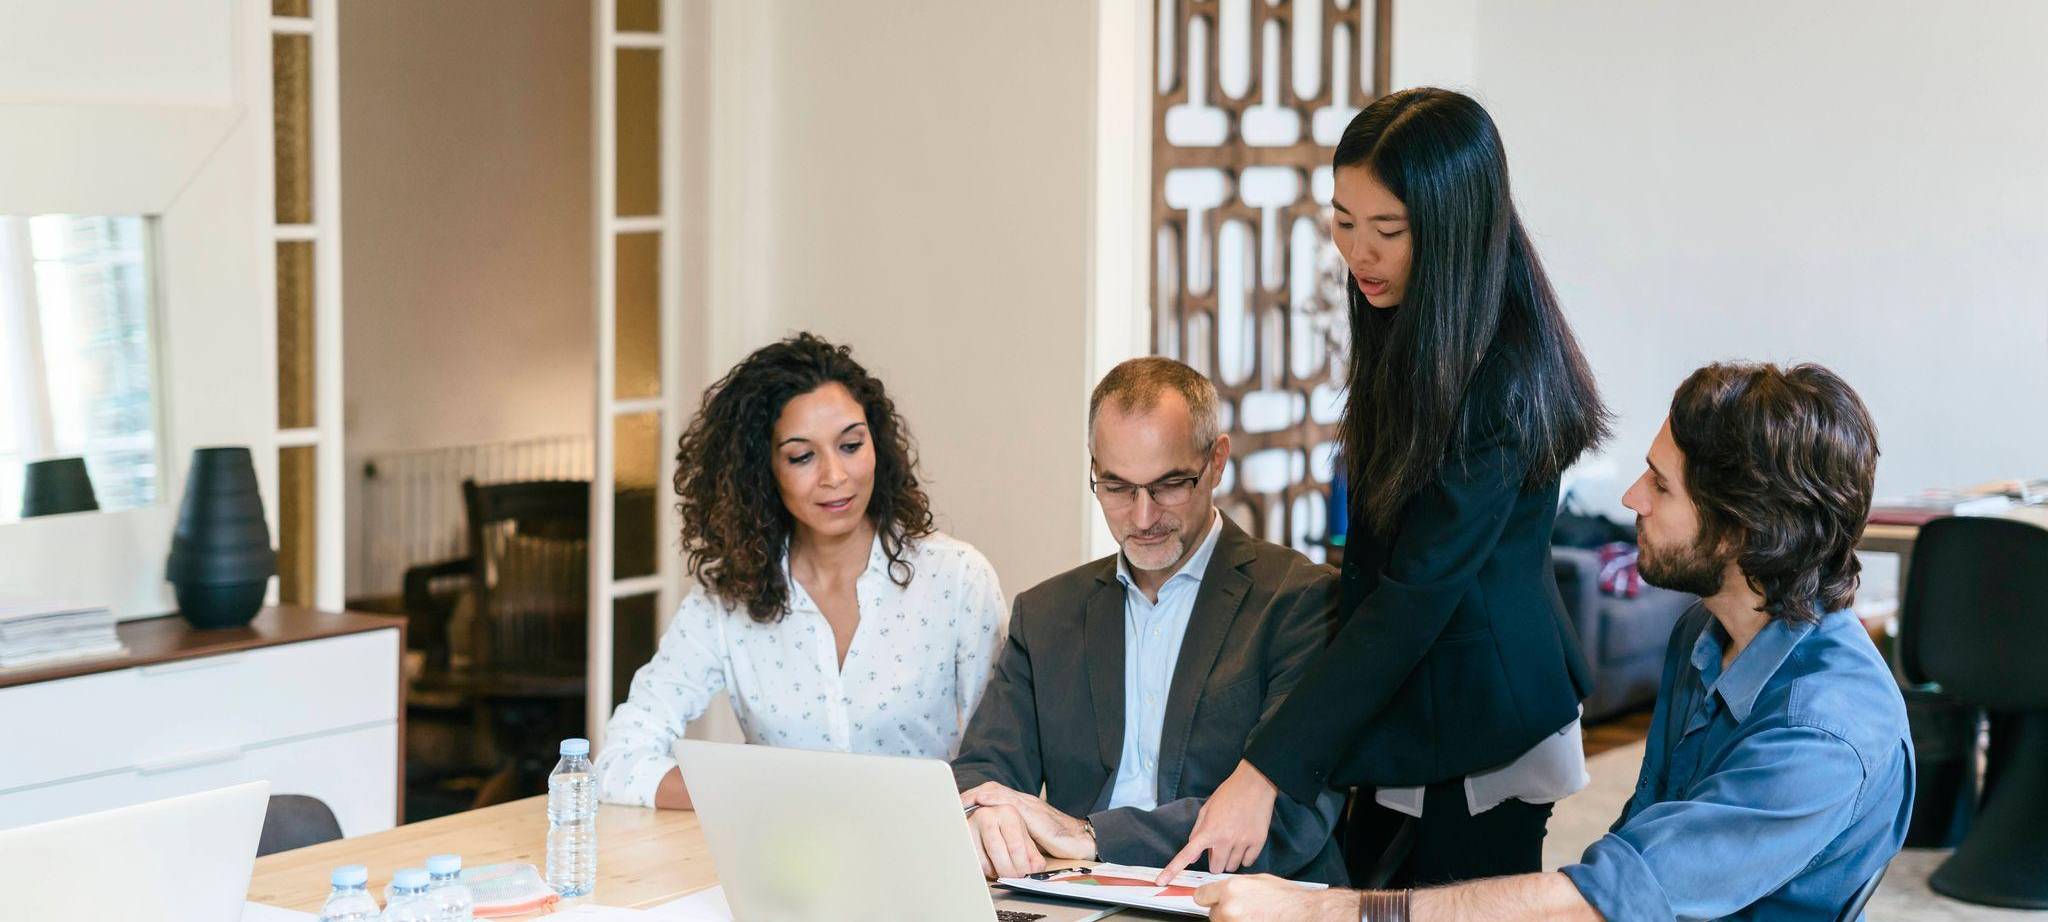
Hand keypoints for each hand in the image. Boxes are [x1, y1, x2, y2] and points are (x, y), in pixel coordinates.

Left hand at [961, 783, 1095, 859]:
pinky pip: (1010, 802)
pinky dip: (993, 800)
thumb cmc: (1057, 841)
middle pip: (992, 790)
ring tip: (959, 800)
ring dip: (977, 795)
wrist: (1081, 840)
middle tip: (951, 801)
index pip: (994, 795)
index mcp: (1021, 807)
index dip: (974, 798)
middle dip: (970, 794)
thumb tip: (994, 846)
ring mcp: (1028, 805)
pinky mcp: (1034, 813)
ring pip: (998, 792)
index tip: (956, 805)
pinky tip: (982, 801)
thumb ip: (1014, 835)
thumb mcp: (1029, 838)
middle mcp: (1023, 802)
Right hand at [965, 802, 1048, 878]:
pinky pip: (974, 863)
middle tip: (1016, 878)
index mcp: (1008, 812)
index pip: (1016, 847)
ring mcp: (971, 825)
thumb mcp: (1024, 836)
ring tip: (1005, 868)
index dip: (1023, 866)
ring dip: (997, 872)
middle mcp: (987, 815)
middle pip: (1000, 855)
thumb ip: (1033, 855)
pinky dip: (985, 870)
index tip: (1026, 875)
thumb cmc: (1007, 829)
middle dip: (1011, 872)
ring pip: (985, 862)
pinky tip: (992, 864)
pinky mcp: (961, 838)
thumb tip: (1035, 870)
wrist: (983, 817)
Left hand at [1159, 760, 1277, 883]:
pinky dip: (1244, 857)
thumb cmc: (1229, 794)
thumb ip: (1197, 833)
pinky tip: (1244, 843)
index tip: (1161, 881)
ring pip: (1232, 867)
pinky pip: (1248, 862)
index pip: (1187, 855)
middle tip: (1219, 848)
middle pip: (1216, 868)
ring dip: (1230, 860)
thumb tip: (1192, 858)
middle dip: (1215, 861)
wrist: (1255, 783)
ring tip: (1233, 842)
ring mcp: (1242, 842)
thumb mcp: (1207, 809)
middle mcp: (1225, 839)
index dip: (1172, 870)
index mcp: (1208, 830)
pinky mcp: (1258, 842)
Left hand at [1194, 875, 1357, 921]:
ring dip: (1232, 921)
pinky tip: (1255, 920)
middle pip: (1212, 913)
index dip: (1207, 897)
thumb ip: (1235, 886)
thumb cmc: (1286, 898)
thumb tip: (1223, 890)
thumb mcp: (1257, 881)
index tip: (1210, 900)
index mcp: (1232, 889)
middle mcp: (1230, 908)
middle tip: (1242, 909)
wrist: (1303, 913)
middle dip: (1223, 911)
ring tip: (1252, 916)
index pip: (1201, 895)